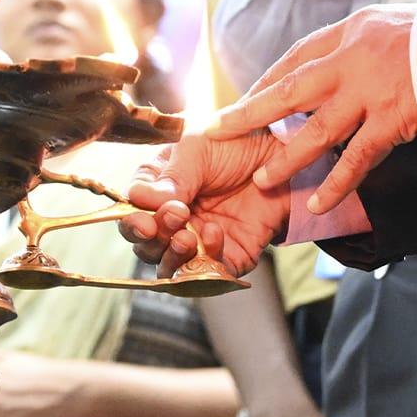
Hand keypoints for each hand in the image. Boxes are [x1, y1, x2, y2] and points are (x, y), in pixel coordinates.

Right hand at [122, 130, 291, 278]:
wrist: (285, 156)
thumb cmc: (238, 143)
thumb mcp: (198, 148)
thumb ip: (171, 176)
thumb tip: (140, 200)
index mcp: (158, 188)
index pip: (131, 212)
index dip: (133, 220)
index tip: (147, 217)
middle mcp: (173, 217)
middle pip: (145, 244)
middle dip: (153, 239)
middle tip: (174, 219)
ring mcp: (198, 239)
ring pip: (169, 265)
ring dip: (173, 255)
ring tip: (188, 237)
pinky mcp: (226, 257)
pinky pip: (207, 272)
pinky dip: (208, 258)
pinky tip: (217, 233)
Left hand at [210, 4, 416, 216]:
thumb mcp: (389, 25)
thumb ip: (360, 46)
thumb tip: (336, 67)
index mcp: (349, 33)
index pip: (295, 59)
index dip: (267, 83)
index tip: (244, 103)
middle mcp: (352, 59)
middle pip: (288, 89)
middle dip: (250, 113)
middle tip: (218, 131)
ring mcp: (370, 90)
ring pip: (316, 129)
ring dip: (287, 158)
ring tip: (262, 182)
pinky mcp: (392, 118)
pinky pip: (357, 157)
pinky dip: (337, 183)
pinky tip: (318, 203)